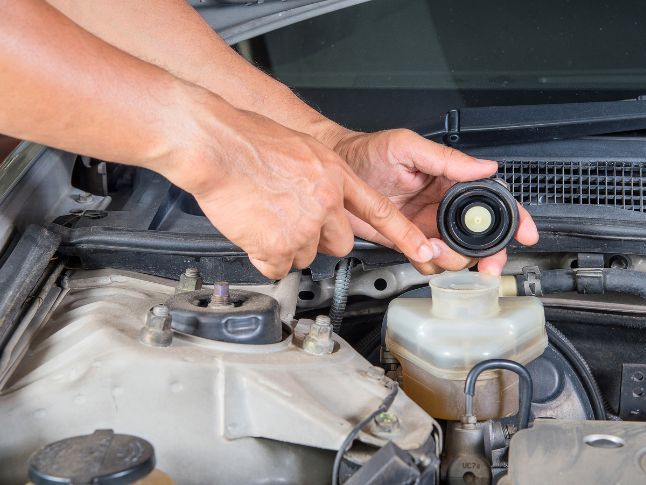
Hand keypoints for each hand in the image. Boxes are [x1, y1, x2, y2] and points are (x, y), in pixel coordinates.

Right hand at [155, 94, 435, 278]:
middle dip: (320, 239)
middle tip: (292, 221)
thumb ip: (321, 178)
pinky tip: (253, 229)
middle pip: (341, 243)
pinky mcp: (279, 245)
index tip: (425, 252)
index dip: (405, 235)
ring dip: (287, 245)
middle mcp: (326, 202)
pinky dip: (264, 255)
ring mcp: (304, 226)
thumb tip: (325, 200)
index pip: (380, 212)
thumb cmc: (249, 140)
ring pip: (306, 256)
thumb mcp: (302, 150)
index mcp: (335, 175)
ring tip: (266, 217)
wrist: (216, 144)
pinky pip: (277, 266)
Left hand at [333, 129, 538, 274]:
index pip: (491, 200)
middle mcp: (443, 206)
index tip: (525, 233)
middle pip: (480, 236)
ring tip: (433, 247)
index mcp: (450, 180)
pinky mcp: (408, 241)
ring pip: (456, 255)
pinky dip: (427, 264)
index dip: (513, 218)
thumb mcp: (407, 147)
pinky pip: (428, 261)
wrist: (334, 172)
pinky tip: (418, 252)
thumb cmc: (366, 152)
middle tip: (485, 264)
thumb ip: (446, 159)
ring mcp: (427, 226)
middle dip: (488, 253)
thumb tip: (484, 166)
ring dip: (452, 259)